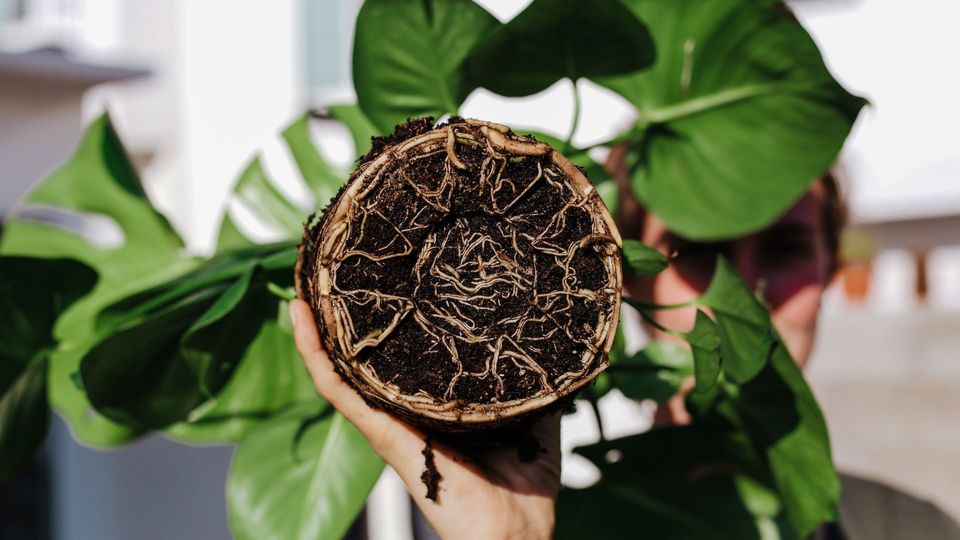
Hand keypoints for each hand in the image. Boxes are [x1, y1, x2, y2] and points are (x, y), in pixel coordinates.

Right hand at [289, 299, 560, 539]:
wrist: (515, 534)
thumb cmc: (523, 489)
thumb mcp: (534, 418)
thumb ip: (533, 385)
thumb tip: (550, 348)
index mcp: (432, 405)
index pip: (398, 355)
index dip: (384, 318)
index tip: (380, 274)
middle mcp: (402, 410)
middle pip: (361, 355)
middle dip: (343, 311)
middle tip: (333, 262)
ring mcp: (387, 422)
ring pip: (339, 365)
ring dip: (317, 323)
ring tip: (306, 277)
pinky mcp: (382, 435)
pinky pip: (338, 390)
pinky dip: (315, 353)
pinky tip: (301, 316)